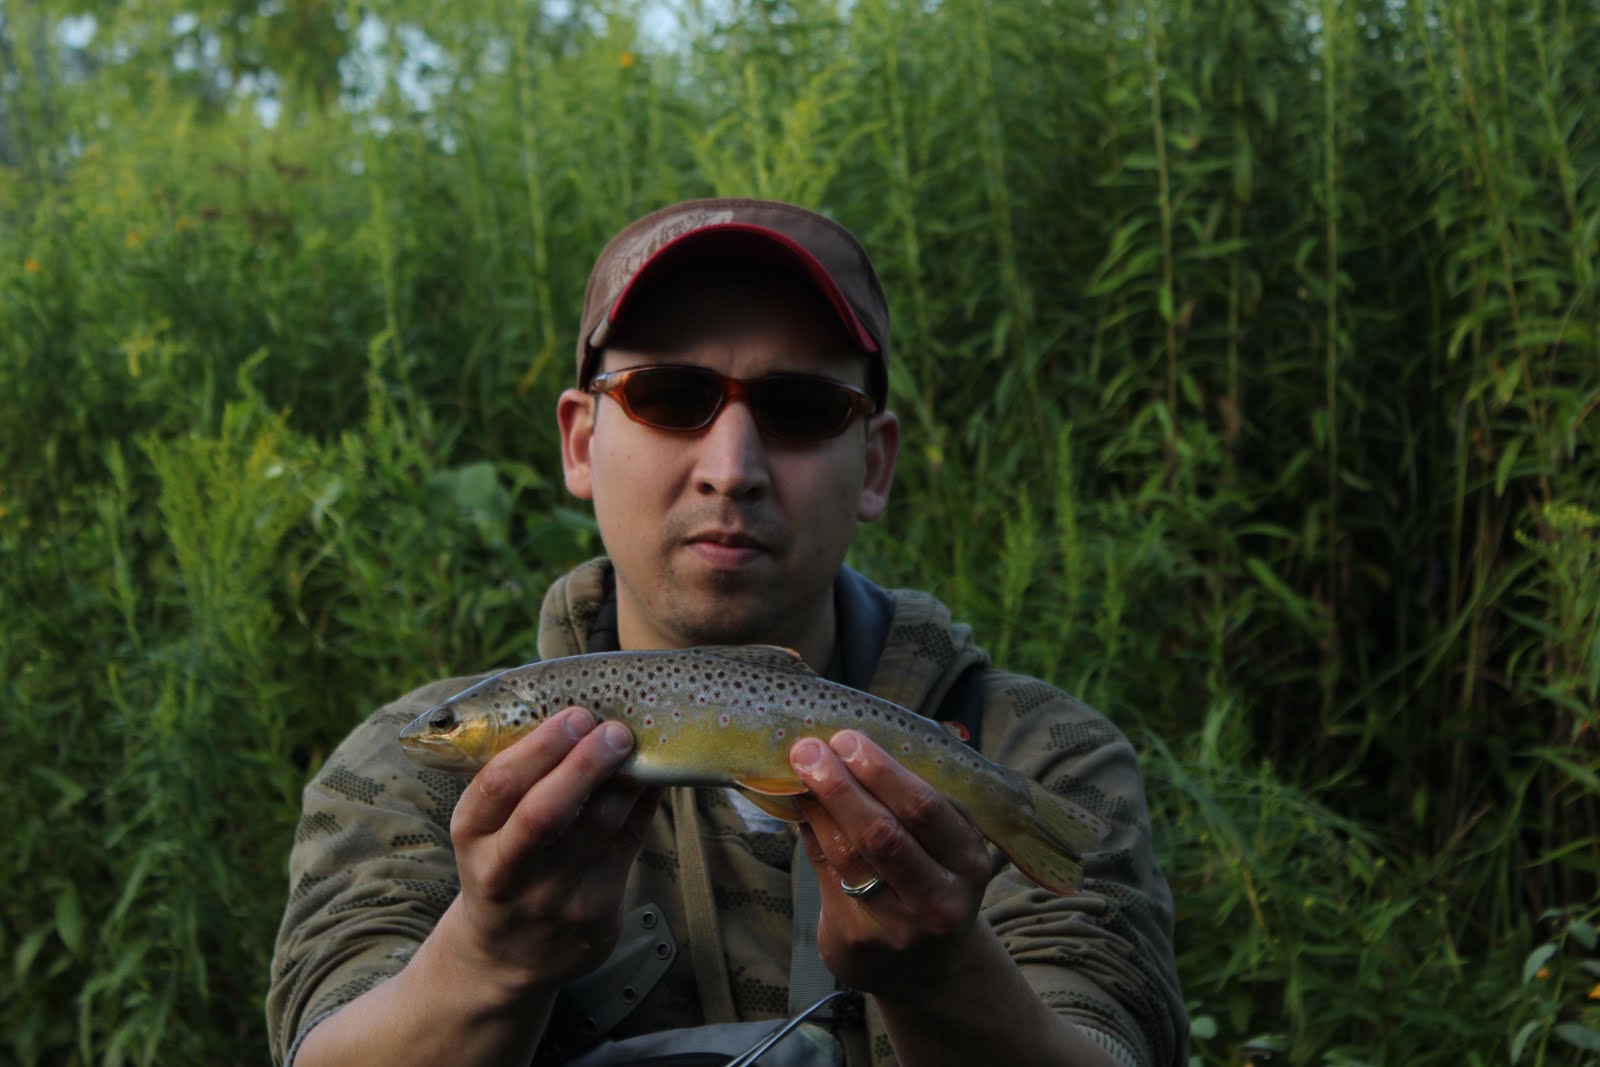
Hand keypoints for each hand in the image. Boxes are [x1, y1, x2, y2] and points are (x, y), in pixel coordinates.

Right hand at [447, 706, 661, 994]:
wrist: (507, 957)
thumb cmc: (504, 864)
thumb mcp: (488, 829)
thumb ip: (522, 780)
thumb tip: (582, 708)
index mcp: (473, 836)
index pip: (497, 786)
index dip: (540, 747)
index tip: (574, 714)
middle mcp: (507, 871)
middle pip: (544, 814)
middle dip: (583, 765)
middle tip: (614, 728)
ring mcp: (552, 899)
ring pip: (598, 829)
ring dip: (625, 781)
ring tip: (639, 744)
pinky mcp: (594, 915)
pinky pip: (629, 846)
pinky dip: (644, 805)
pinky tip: (654, 776)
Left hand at [787, 730, 995, 999]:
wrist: (929, 968)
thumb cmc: (933, 881)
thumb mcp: (947, 847)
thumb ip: (915, 802)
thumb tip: (854, 745)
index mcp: (968, 862)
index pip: (926, 810)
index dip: (882, 772)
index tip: (849, 739)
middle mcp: (938, 900)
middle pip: (882, 834)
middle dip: (840, 785)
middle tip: (809, 749)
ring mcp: (896, 926)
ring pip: (848, 855)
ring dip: (817, 806)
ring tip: (797, 770)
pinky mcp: (857, 940)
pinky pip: (825, 873)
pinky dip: (809, 832)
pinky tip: (799, 806)